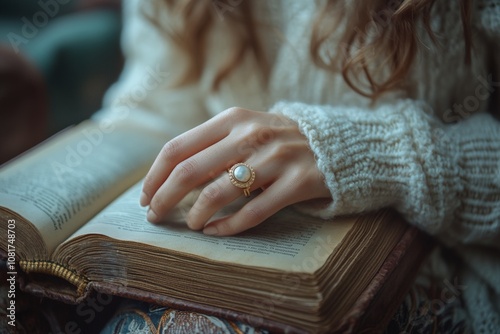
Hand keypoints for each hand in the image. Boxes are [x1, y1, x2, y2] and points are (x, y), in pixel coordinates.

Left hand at [140, 107, 330, 235]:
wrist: (334, 143)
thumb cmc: (278, 141)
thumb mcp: (246, 130)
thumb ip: (212, 146)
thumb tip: (168, 177)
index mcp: (233, 119)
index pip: (177, 148)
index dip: (154, 176)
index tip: (145, 196)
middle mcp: (251, 135)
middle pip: (189, 171)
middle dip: (164, 198)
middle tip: (155, 216)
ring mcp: (276, 158)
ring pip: (218, 193)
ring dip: (194, 215)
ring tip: (191, 224)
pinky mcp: (297, 182)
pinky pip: (253, 212)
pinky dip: (227, 227)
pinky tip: (215, 231)